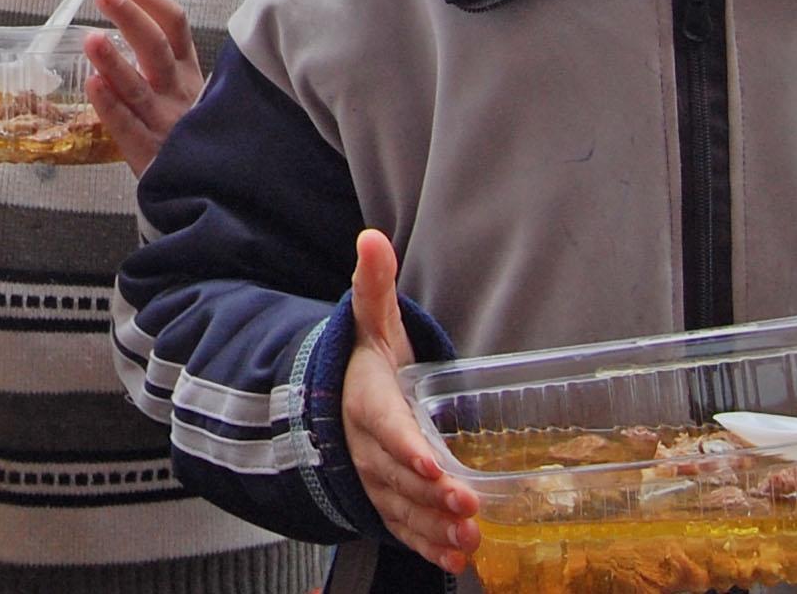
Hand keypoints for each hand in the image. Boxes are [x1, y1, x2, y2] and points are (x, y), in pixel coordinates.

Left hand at [84, 0, 203, 174]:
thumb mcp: (190, 93)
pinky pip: (126, 124)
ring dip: (113, 60)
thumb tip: (131, 20)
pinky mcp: (147, 151)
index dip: (147, 0)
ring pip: (137, 86)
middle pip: (155, 47)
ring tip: (91, 38)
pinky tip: (92, 84)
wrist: (207, 190)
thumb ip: (166, 63)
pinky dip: (109, 104)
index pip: (174, 25)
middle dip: (130, 16)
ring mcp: (163, 122)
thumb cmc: (187, 135)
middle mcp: (178, 92)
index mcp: (188, 73)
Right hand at [342, 229, 477, 570]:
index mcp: (368, 403)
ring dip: (435, 527)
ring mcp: (375, 479)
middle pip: (400, 477)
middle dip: (433, 496)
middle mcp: (368, 448)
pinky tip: (455, 558)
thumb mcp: (369, 321)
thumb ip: (373, 284)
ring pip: (402, 509)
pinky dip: (426, 547)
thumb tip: (372, 238)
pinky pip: (402, 528)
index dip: (409, 450)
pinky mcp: (385, 501)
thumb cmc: (361, 363)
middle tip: (469, 507)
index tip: (433, 467)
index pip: (387, 430)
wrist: (326, 401)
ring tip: (469, 538)